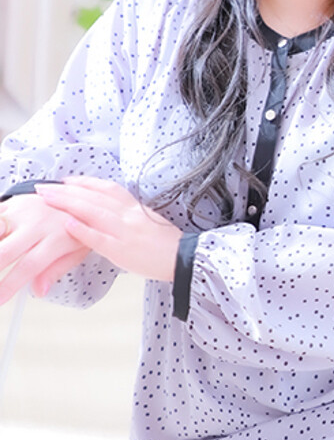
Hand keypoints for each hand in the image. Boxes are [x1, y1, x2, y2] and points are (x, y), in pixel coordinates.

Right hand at [0, 194, 89, 304]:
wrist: (76, 199)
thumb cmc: (75, 230)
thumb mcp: (75, 252)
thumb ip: (55, 271)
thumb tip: (39, 292)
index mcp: (56, 239)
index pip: (29, 266)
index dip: (10, 285)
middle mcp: (38, 223)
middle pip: (5, 249)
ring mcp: (23, 211)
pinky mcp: (12, 203)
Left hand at [34, 176, 180, 282]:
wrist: (184, 258)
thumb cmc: (166, 244)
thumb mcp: (148, 221)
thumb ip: (128, 215)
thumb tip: (110, 213)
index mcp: (134, 207)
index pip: (106, 188)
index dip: (83, 182)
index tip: (65, 180)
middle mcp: (128, 214)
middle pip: (93, 196)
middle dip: (65, 190)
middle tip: (42, 186)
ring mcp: (124, 230)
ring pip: (92, 211)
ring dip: (67, 203)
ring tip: (47, 198)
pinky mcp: (122, 249)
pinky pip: (99, 238)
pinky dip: (82, 230)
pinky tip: (67, 224)